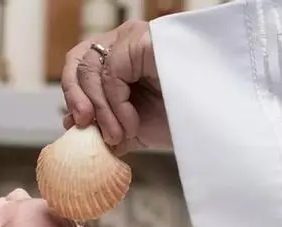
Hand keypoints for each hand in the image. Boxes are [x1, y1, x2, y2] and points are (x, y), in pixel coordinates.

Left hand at [61, 20, 170, 154]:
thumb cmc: (177, 119)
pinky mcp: (143, 40)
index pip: (79, 64)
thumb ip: (103, 125)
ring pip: (92, 69)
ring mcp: (134, 38)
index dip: (72, 94)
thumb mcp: (131, 126)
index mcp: (118, 58)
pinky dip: (115, 105)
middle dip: (77, 99)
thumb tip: (71, 127)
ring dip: (101, 110)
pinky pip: (112, 74)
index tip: (76, 126)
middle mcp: (124, 41)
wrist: (210, 123)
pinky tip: (131, 123)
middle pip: (79, 61)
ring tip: (119, 134)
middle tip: (85, 128)